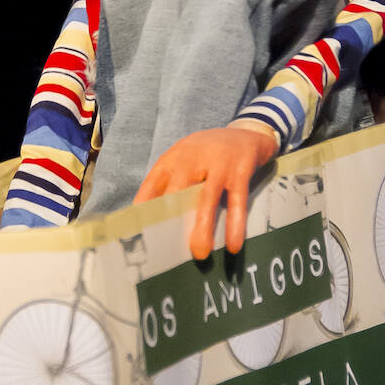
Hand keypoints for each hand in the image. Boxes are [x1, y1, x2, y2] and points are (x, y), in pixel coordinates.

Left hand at [133, 125, 277, 259]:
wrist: (247, 131)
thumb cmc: (210, 153)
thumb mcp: (186, 159)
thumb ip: (169, 183)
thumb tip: (150, 220)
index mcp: (174, 158)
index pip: (152, 184)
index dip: (143, 208)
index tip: (137, 232)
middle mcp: (193, 158)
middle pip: (177, 192)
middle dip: (171, 221)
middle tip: (167, 250)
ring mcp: (218, 163)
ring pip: (207, 198)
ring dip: (203, 227)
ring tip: (200, 253)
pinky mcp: (240, 169)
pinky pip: (238, 200)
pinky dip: (235, 224)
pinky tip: (233, 244)